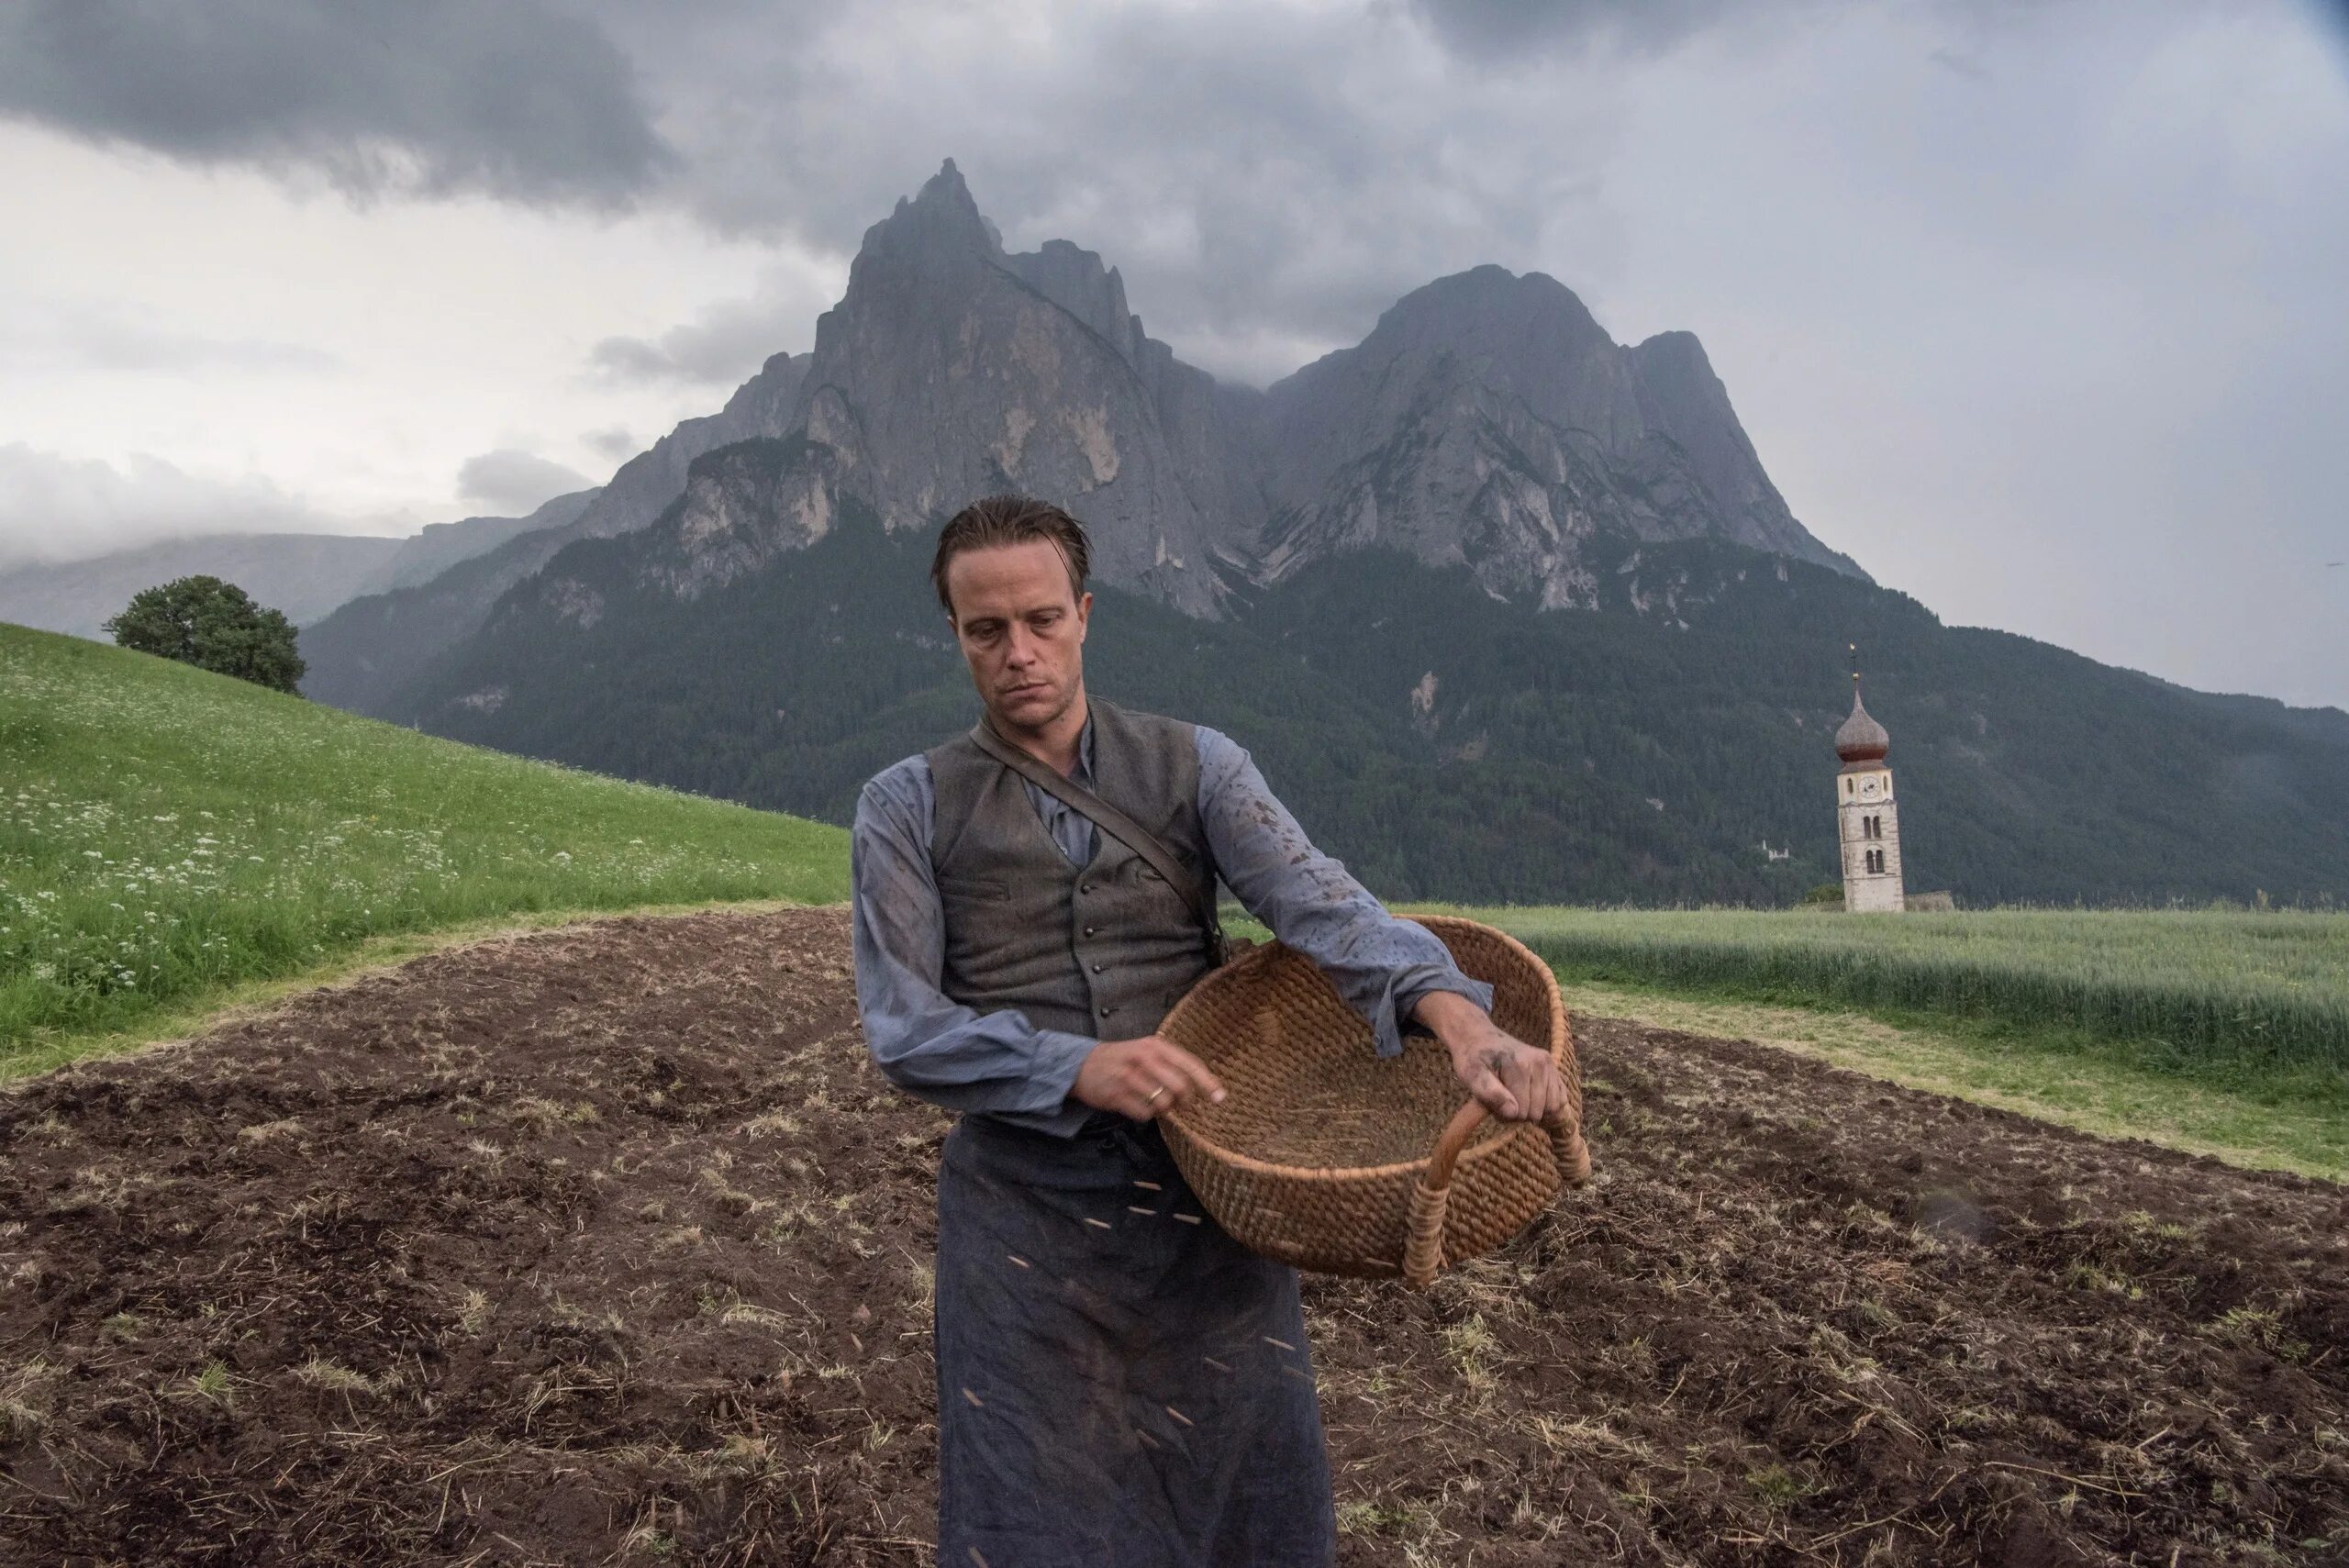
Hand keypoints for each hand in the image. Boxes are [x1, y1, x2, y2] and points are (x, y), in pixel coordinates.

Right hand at [1072, 1034, 1226, 1120]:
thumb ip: (1171, 1064)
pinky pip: (1145, 1114)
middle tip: (1181, 1105)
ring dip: (1164, 1109)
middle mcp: (1144, 1059)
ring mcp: (1129, 1078)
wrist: (1080, 1065)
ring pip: (1163, 1103)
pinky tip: (1138, 1106)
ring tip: (1154, 1103)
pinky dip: (1146, 1115)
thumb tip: (1200, 1088)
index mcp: (1155, 1046)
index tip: (1220, 1098)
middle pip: (1180, 1088)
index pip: (1190, 1065)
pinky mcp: (1117, 1096)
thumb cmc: (1122, 1059)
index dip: (1208, 1083)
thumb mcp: (1146, 1050)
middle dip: (1186, 1102)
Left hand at [1412, 992, 1564, 1122]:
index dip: (1504, 1116)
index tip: (1492, 1105)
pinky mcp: (1553, 1067)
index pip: (1520, 1112)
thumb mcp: (1472, 1076)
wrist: (1478, 1037)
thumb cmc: (1473, 1059)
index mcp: (1519, 1065)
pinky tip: (1532, 1100)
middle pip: (1536, 1112)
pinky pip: (1561, 1098)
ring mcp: (1549, 1064)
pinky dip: (1548, 1106)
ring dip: (1534, 1111)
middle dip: (1519, 1114)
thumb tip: (1513, 1112)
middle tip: (1502, 1101)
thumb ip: (1490, 1094)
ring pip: (1552, 1108)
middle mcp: (1539, 1062)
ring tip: (1516, 1099)